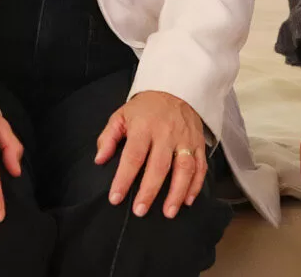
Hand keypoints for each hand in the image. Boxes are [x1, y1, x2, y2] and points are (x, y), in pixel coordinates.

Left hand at [95, 91, 206, 218]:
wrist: (175, 89)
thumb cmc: (145, 108)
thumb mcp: (121, 115)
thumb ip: (109, 137)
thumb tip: (99, 160)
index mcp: (144, 127)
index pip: (133, 156)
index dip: (123, 178)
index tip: (115, 198)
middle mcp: (166, 134)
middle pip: (159, 165)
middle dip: (149, 190)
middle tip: (140, 211)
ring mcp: (185, 139)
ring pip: (184, 168)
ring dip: (177, 192)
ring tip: (168, 212)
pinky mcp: (199, 143)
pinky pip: (200, 166)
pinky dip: (196, 185)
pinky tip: (187, 200)